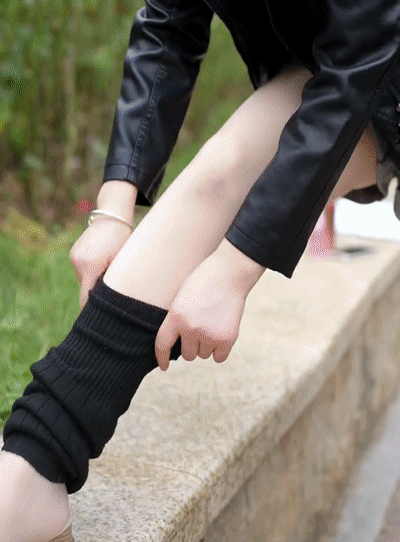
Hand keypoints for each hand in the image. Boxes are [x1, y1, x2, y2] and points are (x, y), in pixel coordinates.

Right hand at [70, 219, 131, 307]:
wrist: (113, 216)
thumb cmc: (124, 239)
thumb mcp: (123, 261)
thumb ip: (114, 281)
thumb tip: (112, 302)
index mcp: (91, 265)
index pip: (86, 298)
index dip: (93, 309)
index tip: (101, 320)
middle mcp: (78, 261)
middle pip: (85, 290)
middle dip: (97, 295)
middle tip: (112, 298)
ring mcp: (74, 256)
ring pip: (83, 280)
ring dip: (95, 282)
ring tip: (110, 273)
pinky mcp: (74, 253)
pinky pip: (83, 271)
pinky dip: (92, 273)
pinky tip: (104, 264)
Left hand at [155, 253, 247, 370]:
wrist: (229, 273)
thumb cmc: (204, 282)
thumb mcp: (181, 298)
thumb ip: (177, 321)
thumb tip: (180, 345)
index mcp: (175, 317)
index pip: (162, 345)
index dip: (162, 358)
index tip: (164, 366)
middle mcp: (191, 329)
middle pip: (188, 355)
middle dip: (193, 345)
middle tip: (201, 328)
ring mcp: (209, 335)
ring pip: (204, 355)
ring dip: (207, 345)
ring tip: (213, 323)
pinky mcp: (227, 339)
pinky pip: (219, 357)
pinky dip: (220, 349)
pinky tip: (222, 333)